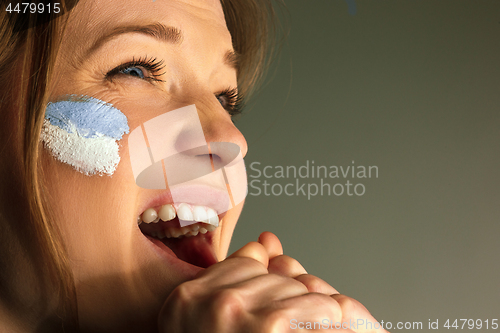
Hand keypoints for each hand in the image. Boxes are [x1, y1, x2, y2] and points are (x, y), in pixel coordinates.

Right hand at [158, 232, 386, 332]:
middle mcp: (205, 302)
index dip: (271, 286)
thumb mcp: (219, 321)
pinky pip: (317, 304)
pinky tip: (329, 328)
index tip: (277, 307)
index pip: (249, 262)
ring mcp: (233, 312)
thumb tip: (268, 241)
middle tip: (291, 329)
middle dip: (292, 298)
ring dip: (313, 310)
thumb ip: (243, 277)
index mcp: (187, 299)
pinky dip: (331, 319)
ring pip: (300, 286)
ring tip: (309, 331)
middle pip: (275, 274)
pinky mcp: (267, 328)